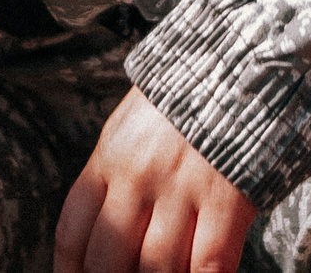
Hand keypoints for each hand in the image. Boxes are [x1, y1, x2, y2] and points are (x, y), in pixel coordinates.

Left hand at [55, 87, 254, 272]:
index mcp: (108, 157)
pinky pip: (209, 264)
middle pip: (108, 259)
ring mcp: (182, 189)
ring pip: (157, 269)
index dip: (70, 270)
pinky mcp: (227, 199)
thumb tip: (108, 228)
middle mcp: (137, 177)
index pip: (73, 231)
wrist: (241, 58)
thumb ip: (116, 174)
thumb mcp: (133, 125)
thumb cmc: (187, 96)